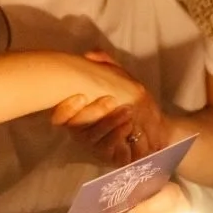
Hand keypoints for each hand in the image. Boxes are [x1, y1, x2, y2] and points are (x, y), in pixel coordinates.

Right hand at [51, 51, 170, 162]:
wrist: (153, 125)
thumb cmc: (129, 99)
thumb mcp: (118, 78)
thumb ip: (104, 64)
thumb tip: (90, 54)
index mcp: (77, 114)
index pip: (59, 116)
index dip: (65, 109)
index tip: (81, 96)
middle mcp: (81, 133)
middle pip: (76, 128)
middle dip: (93, 113)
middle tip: (111, 100)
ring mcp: (94, 147)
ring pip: (92, 138)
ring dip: (109, 123)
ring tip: (126, 111)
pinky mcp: (109, 158)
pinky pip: (108, 150)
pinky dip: (117, 135)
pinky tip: (128, 125)